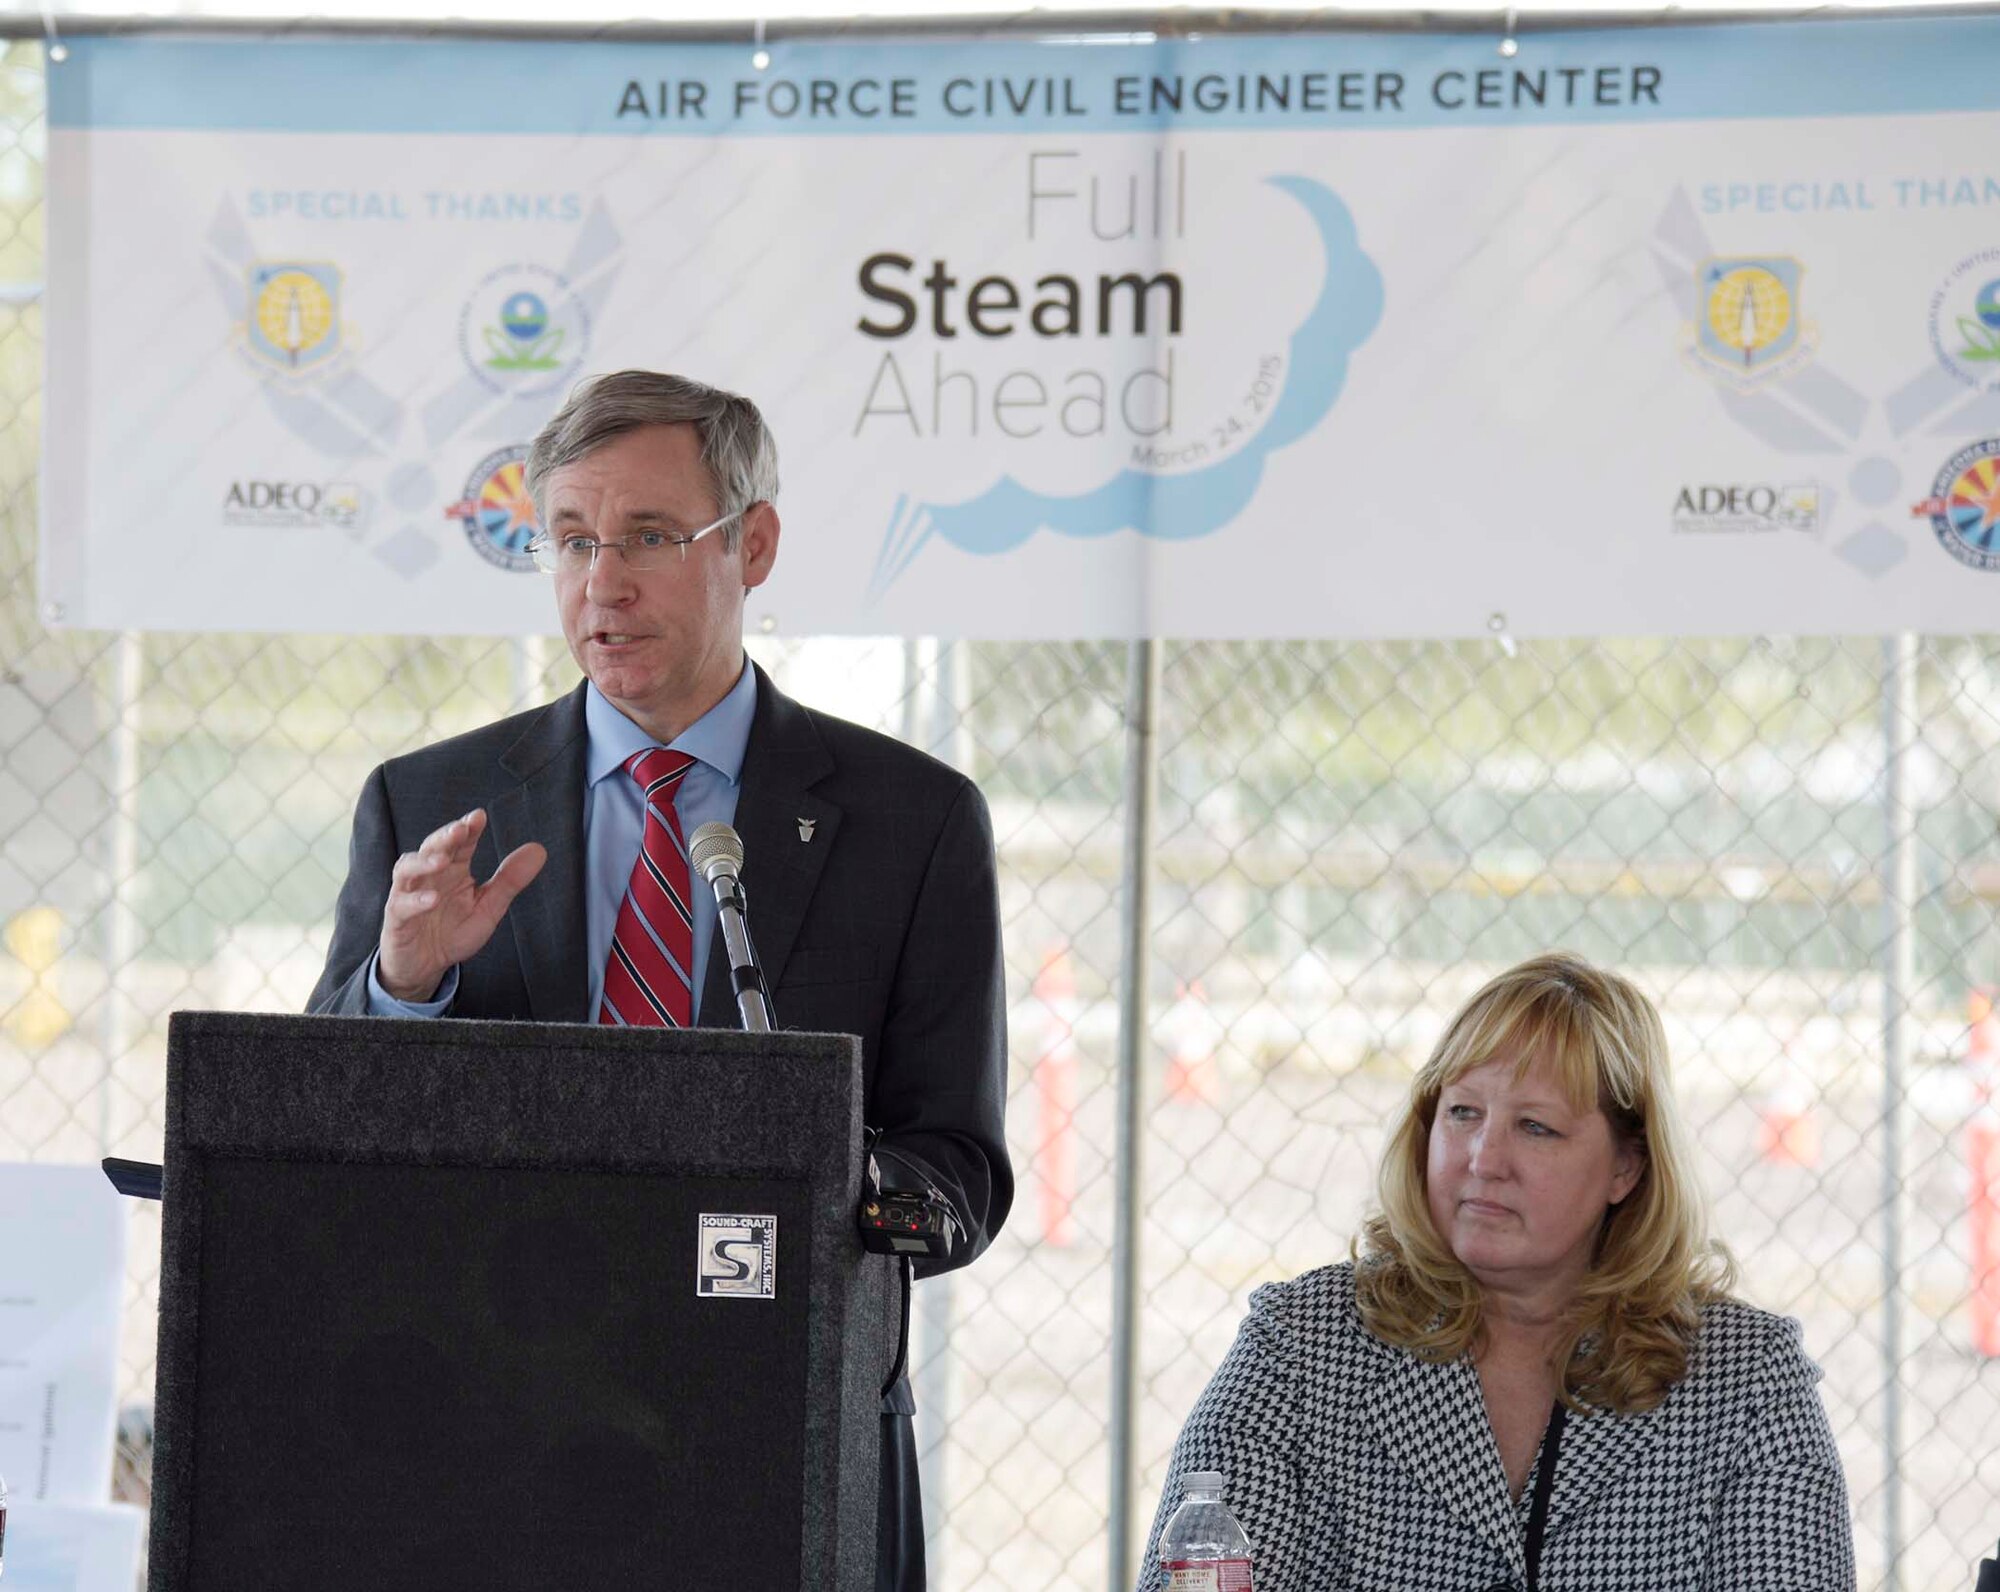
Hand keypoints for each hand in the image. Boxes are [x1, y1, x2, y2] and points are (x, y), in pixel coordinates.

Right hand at [377, 809, 546, 1001]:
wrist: (426, 966)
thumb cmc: (453, 932)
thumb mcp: (489, 907)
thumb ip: (510, 880)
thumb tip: (539, 849)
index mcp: (453, 869)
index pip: (460, 843)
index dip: (468, 829)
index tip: (479, 816)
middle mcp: (429, 876)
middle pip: (432, 848)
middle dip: (445, 837)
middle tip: (461, 828)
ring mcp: (408, 895)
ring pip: (408, 869)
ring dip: (424, 862)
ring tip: (443, 861)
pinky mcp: (397, 918)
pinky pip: (402, 905)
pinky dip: (415, 900)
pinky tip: (431, 899)